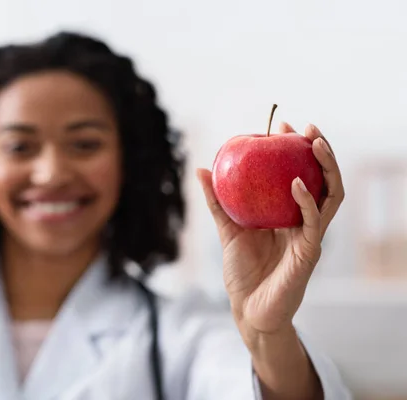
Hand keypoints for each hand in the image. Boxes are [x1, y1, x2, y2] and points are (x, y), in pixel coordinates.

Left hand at [198, 123, 344, 335]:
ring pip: (330, 195)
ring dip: (325, 168)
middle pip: (322, 180)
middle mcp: (304, 221)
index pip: (300, 174)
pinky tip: (295, 183)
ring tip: (314, 144)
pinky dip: (307, 201)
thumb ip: (217, 201)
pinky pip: (314, 221)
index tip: (283, 126)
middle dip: (319, 151)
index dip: (295, 149)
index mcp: (288, 214)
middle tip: (307, 128)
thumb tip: (201, 168)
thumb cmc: (242, 271)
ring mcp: (310, 235)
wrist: (248, 308)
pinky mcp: (309, 252)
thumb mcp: (227, 229)